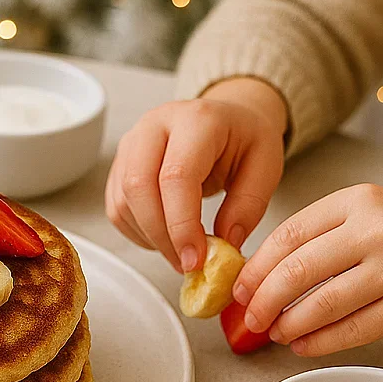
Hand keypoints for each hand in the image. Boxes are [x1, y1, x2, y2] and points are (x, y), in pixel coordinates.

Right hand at [106, 77, 287, 271]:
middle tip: (187, 263)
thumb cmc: (244, 139)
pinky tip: (164, 237)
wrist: (226, 118)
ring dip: (150, 237)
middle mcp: (155, 126)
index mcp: (196, 120)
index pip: (175, 176)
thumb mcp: (266, 166)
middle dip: (161, 235)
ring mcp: (131, 143)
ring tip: (181, 251)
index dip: (181, 224)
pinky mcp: (120, 164)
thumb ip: (248, 205)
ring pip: (123, 201)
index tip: (196, 259)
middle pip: (138, 187)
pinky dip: (138, 232)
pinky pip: (116, 207)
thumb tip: (224, 244)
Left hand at [233, 184, 382, 355]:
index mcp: (358, 201)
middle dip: (264, 299)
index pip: (289, 234)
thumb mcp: (366, 216)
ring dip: (288, 324)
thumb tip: (258, 274)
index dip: (256, 267)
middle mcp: (378, 230)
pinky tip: (303, 345)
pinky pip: (350, 331)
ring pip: (321, 304)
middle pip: (298, 270)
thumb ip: (318, 236)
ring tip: (275, 332)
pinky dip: (319, 342)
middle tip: (250, 316)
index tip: (241, 287)